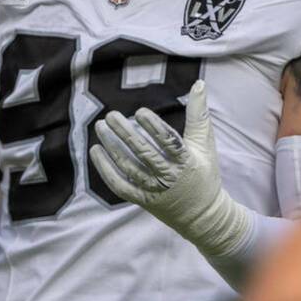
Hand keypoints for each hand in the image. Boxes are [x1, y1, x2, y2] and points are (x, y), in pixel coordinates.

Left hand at [90, 80, 248, 256]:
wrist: (204, 216)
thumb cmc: (204, 174)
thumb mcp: (205, 144)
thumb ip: (199, 114)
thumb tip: (199, 83)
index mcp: (186, 161)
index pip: (169, 142)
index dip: (155, 127)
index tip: (140, 111)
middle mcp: (169, 176)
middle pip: (144, 154)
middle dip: (126, 134)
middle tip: (111, 116)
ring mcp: (154, 190)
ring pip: (129, 168)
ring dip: (112, 148)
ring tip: (100, 127)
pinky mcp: (143, 200)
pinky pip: (120, 186)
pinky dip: (106, 170)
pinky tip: (95, 151)